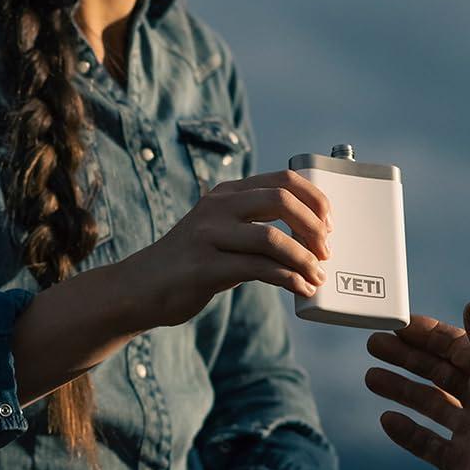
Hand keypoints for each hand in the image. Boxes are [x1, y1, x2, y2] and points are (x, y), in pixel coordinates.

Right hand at [120, 170, 331, 329]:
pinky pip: (258, 270)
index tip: (329, 223)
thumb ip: (252, 223)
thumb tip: (308, 235)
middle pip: (282, 201)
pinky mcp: (205, 267)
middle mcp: (218, 207)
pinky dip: (288, 280)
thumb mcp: (219, 230)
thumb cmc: (189, 262)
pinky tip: (300, 289)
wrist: (139, 288)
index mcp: (226, 193)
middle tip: (326, 252)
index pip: (283, 180)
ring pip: (273, 238)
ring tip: (316, 277)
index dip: (315, 200)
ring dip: (304, 260)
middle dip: (314, 228)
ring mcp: (209, 236)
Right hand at [364, 301, 469, 469]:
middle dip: (406, 357)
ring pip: (427, 403)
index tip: (399, 323)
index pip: (457, 348)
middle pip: (436, 372)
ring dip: (400, 389)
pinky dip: (406, 431)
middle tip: (374, 344)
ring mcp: (469, 432)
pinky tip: (387, 419)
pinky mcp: (458, 462)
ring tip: (371, 377)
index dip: (428, 335)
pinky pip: (425, 442)